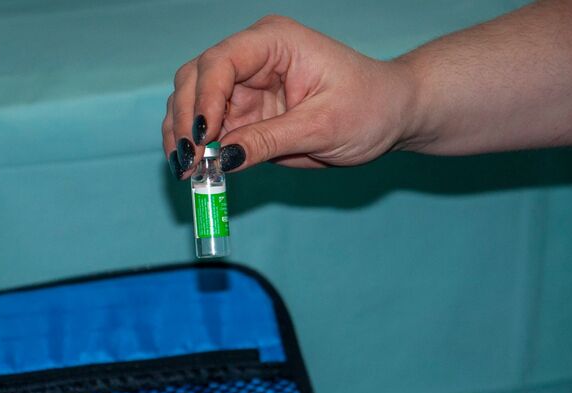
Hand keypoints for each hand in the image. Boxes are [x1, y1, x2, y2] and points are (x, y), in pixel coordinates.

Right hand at [162, 15, 416, 178]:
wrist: (388, 116)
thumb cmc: (369, 107)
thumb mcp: (322, 127)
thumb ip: (268, 140)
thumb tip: (221, 158)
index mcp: (273, 42)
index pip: (221, 62)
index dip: (204, 99)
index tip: (202, 138)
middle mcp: (251, 57)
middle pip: (194, 79)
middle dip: (185, 120)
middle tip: (187, 162)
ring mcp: (243, 85)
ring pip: (191, 103)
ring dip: (182, 136)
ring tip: (186, 171)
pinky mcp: (242, 113)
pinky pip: (207, 129)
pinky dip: (196, 149)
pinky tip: (195, 171)